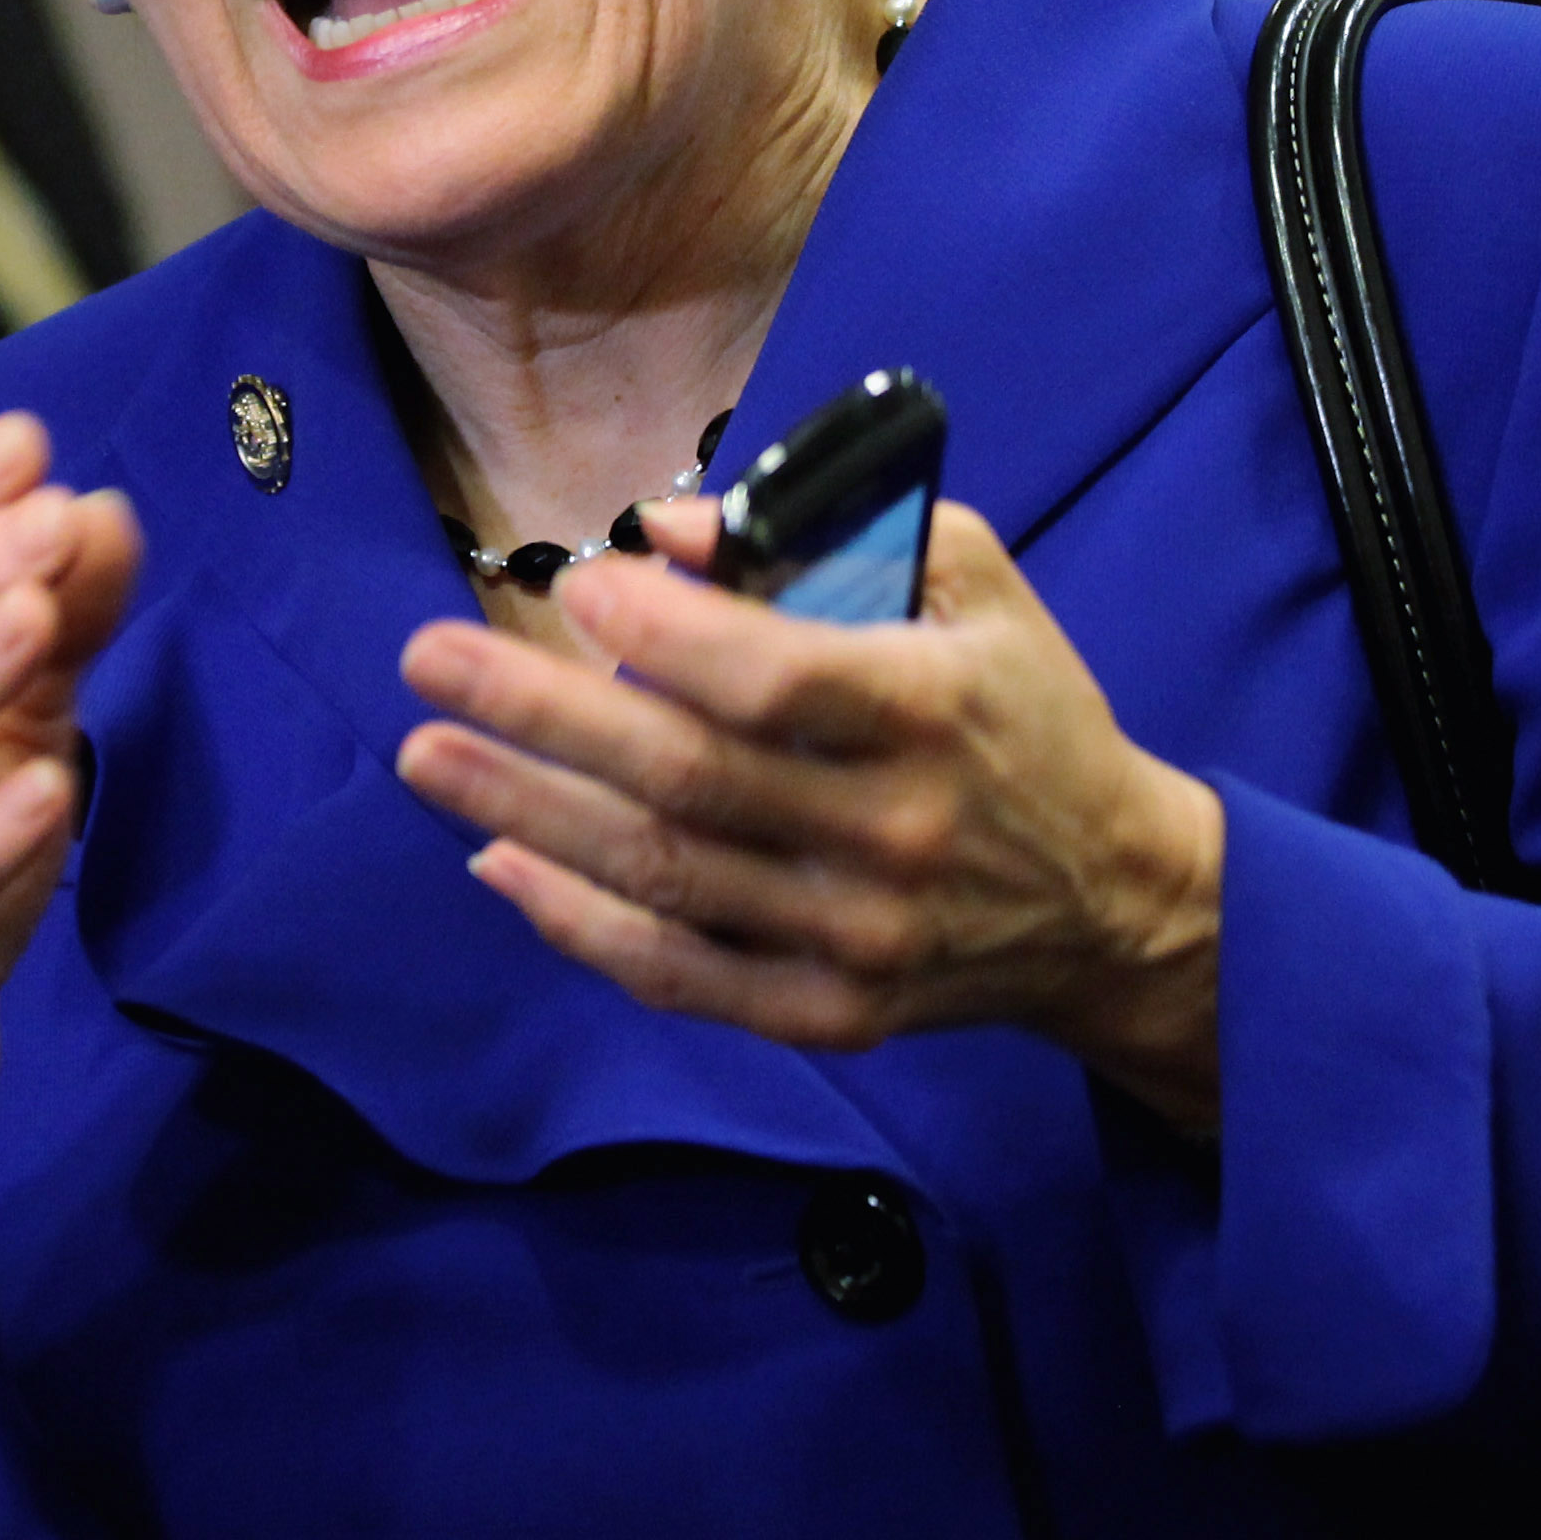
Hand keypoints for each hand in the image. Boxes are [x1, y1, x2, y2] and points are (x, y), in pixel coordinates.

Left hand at [392, 495, 1223, 1131]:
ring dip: (527, 811)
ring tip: (426, 753)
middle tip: (427, 660)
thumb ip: (831, 531)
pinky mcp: (831, 1013)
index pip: (771, 679)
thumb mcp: (973, 586)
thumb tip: (662, 526)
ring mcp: (857, 937)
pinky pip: (681, 976)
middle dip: (541, 715)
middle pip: (686, 777)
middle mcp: (892, 834)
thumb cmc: (1022, 712)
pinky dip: (580, 923)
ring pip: (663, 878)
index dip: (659, 631)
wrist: (1114, 901)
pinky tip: (497, 860)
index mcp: (930, 712)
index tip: (573, 582)